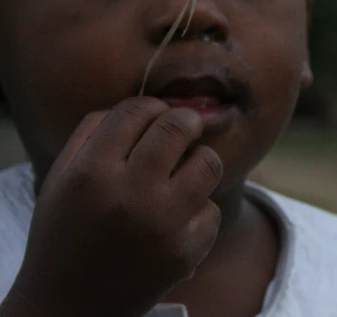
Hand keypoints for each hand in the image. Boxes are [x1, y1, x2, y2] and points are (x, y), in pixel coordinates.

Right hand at [4, 97, 222, 316]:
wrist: (70, 307)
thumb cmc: (67, 232)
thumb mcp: (62, 179)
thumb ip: (95, 132)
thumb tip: (146, 103)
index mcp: (92, 173)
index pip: (138, 110)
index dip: (150, 106)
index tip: (154, 115)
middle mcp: (130, 195)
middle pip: (179, 127)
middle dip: (185, 121)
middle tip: (183, 128)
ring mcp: (163, 225)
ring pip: (208, 162)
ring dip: (199, 159)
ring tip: (184, 170)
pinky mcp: (187, 251)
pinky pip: (212, 208)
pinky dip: (197, 208)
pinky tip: (176, 219)